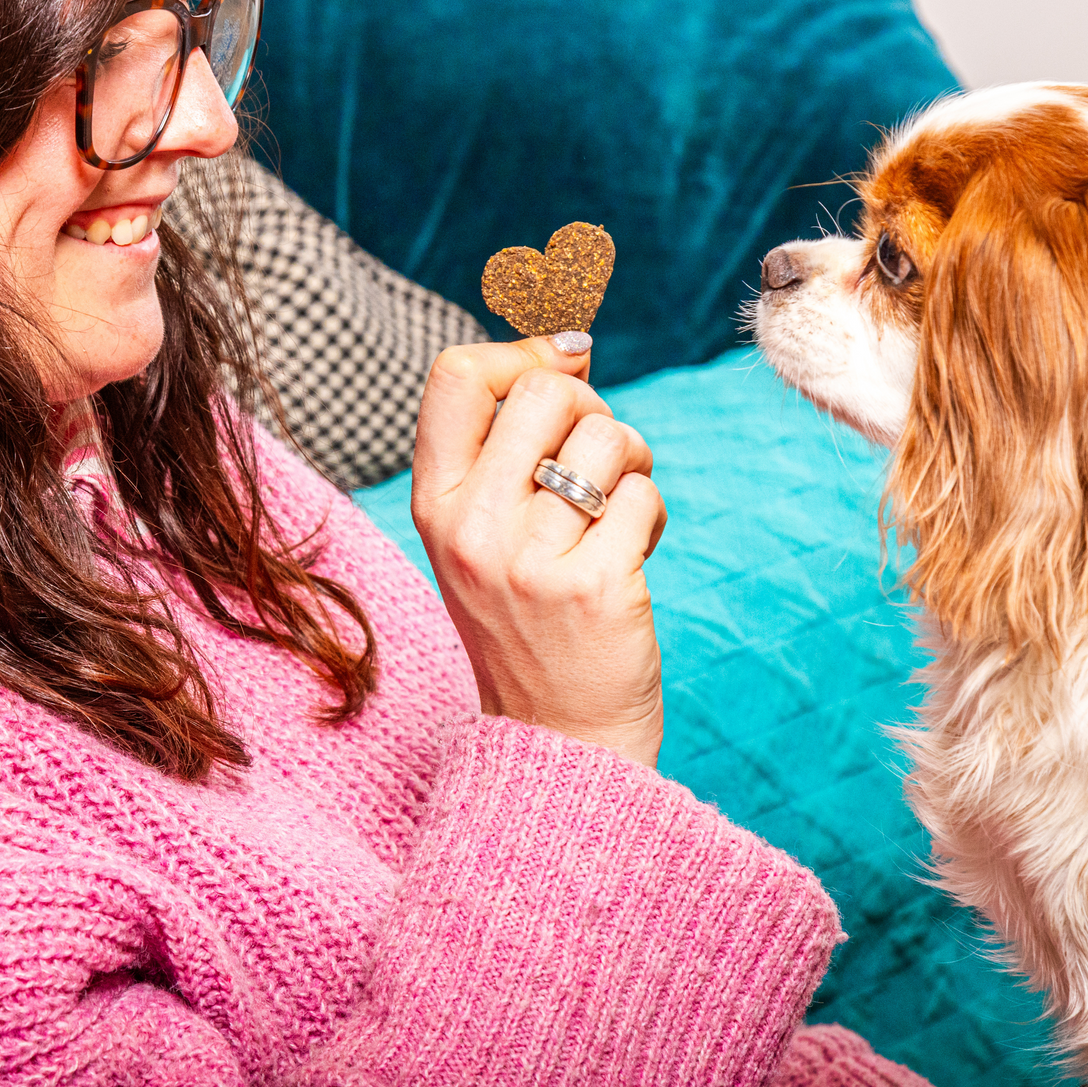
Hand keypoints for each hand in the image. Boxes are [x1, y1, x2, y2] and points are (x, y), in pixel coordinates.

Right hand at [412, 338, 666, 765]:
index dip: (519, 353)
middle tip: (599, 460)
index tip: (563, 368)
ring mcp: (528, 561)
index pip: (455, 377)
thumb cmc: (528, 621)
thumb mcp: (480, 536)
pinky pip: (645, 495)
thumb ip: (504, 450)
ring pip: (608, 437)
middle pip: (545, 391)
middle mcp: (470, 528)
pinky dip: (654, 515)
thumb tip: (571, 346)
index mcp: (433, 506)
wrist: (557, 739)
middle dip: (592, 408)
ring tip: (618, 511)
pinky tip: (635, 553)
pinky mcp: (593, 587)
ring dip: (632, 462)